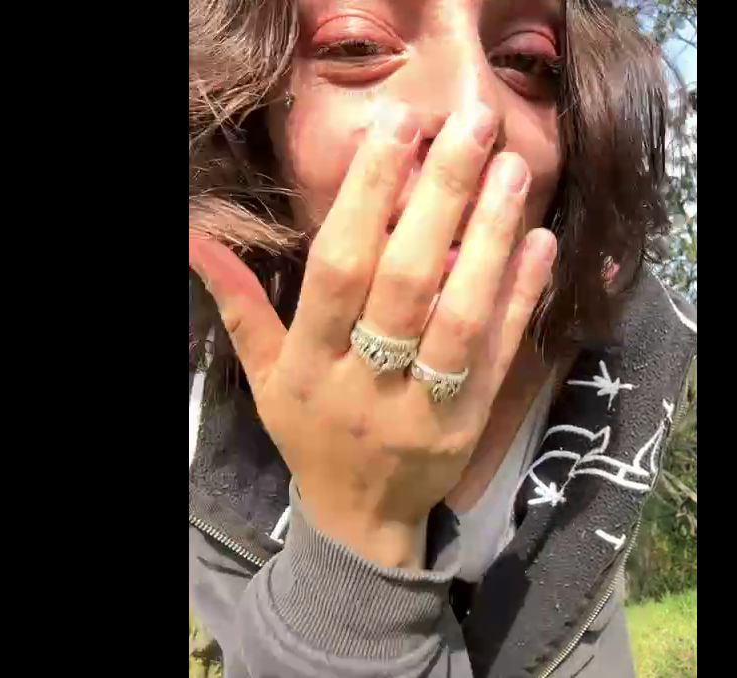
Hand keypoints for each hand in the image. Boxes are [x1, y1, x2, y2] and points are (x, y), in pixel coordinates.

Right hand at [189, 102, 556, 567]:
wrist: (361, 518)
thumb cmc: (311, 431)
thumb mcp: (267, 374)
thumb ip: (242, 305)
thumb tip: (196, 236)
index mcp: (309, 364)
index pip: (337, 271)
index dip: (366, 199)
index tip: (396, 129)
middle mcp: (364, 384)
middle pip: (404, 283)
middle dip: (439, 198)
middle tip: (471, 124)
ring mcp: (422, 407)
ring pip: (458, 317)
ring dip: (488, 240)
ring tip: (509, 169)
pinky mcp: (470, 423)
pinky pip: (498, 357)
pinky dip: (520, 298)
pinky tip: (540, 242)